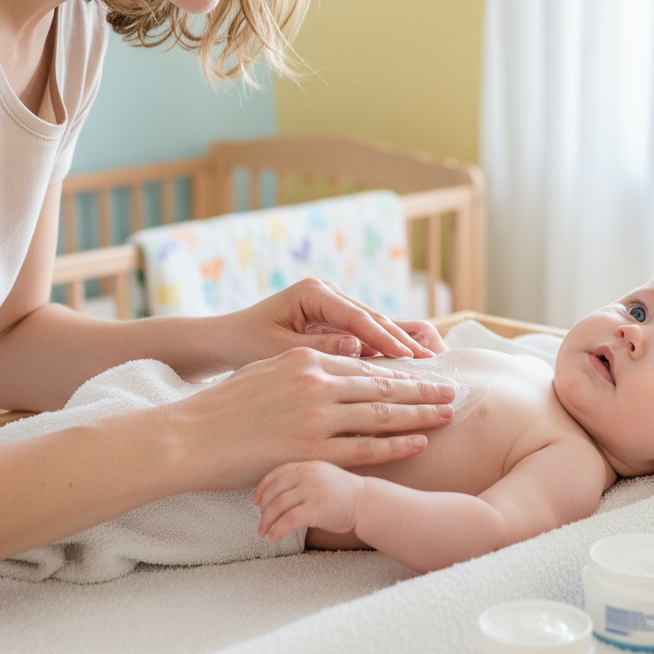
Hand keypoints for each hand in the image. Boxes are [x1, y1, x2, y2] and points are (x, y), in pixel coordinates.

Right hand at [165, 347, 453, 489]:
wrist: (189, 436)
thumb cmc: (224, 404)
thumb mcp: (269, 368)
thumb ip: (308, 366)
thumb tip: (341, 363)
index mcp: (308, 360)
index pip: (366, 365)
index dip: (400, 370)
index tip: (424, 372)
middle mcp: (318, 383)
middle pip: (383, 387)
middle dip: (422, 389)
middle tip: (451, 390)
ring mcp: (316, 418)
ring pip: (381, 416)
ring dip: (419, 415)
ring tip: (446, 414)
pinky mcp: (310, 451)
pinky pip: (363, 448)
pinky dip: (395, 446)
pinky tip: (417, 443)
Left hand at [220, 277, 436, 368]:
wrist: (223, 340)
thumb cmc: (244, 345)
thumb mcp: (277, 350)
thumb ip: (318, 347)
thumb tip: (358, 346)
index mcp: (312, 292)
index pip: (358, 316)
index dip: (386, 338)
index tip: (410, 357)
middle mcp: (327, 292)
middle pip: (372, 316)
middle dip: (402, 338)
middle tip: (431, 360)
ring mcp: (332, 304)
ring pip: (372, 324)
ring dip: (398, 343)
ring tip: (427, 361)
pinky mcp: (333, 318)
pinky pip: (363, 333)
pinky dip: (383, 347)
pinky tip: (405, 361)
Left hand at [254, 460, 360, 542]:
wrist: (366, 502)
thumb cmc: (345, 494)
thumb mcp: (323, 477)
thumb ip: (304, 480)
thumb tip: (280, 496)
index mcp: (309, 465)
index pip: (278, 473)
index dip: (263, 487)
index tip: (256, 501)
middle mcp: (308, 475)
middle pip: (274, 491)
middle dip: (263, 509)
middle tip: (261, 522)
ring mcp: (312, 490)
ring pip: (278, 506)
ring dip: (266, 522)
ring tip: (264, 532)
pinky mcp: (315, 508)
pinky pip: (288, 520)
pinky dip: (277, 530)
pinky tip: (274, 537)